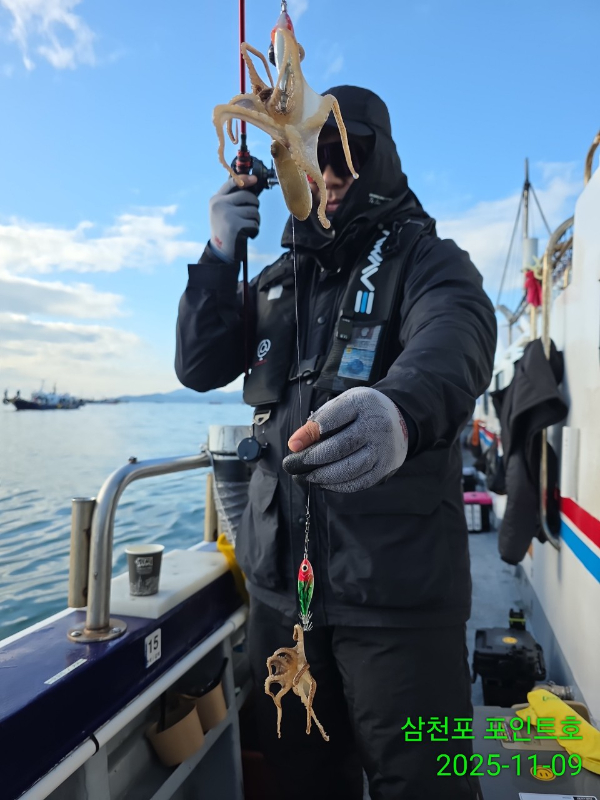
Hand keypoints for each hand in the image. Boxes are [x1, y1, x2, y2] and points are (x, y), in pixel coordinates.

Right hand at [209, 175, 259, 261]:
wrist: (220, 252)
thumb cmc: (225, 230)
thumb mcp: (223, 212)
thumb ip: (232, 199)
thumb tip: (250, 184)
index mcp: (216, 200)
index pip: (231, 183)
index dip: (245, 179)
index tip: (254, 179)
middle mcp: (220, 205)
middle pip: (248, 196)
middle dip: (254, 205)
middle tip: (251, 215)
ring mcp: (227, 215)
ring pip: (254, 211)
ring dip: (255, 220)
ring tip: (247, 227)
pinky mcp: (235, 226)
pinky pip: (255, 223)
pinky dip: (255, 230)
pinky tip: (247, 235)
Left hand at [282, 387, 408, 492]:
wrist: (398, 420)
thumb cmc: (361, 412)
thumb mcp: (341, 405)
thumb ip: (318, 421)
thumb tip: (295, 444)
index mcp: (362, 403)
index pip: (332, 419)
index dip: (310, 434)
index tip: (293, 446)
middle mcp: (375, 426)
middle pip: (339, 448)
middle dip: (311, 460)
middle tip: (291, 466)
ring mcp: (382, 450)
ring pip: (348, 469)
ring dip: (321, 476)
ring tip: (304, 477)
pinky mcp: (384, 469)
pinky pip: (358, 482)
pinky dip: (337, 485)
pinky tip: (323, 482)